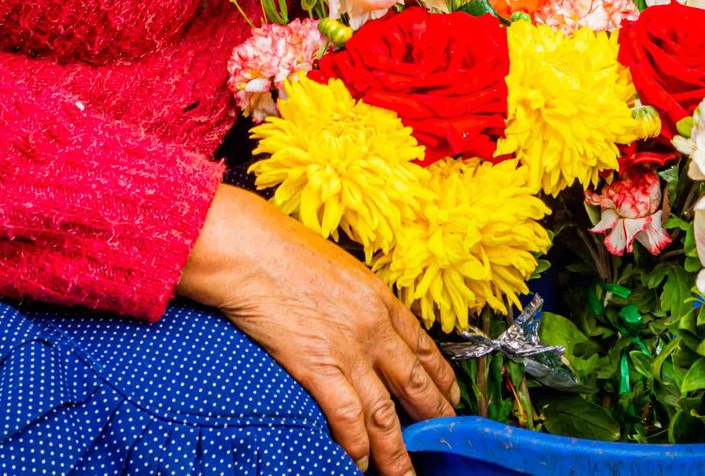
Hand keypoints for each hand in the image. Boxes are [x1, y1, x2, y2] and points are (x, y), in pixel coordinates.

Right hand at [178, 184, 458, 475]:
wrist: (254, 250)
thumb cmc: (287, 251)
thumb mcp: (341, 269)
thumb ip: (358, 300)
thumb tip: (360, 320)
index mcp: (382, 301)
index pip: (424, 348)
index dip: (441, 378)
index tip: (450, 399)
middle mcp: (375, 330)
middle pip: (415, 385)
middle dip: (432, 418)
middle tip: (443, 441)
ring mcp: (349, 352)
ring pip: (385, 415)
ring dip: (397, 452)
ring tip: (405, 474)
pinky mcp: (318, 367)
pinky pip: (346, 418)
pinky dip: (356, 446)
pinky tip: (358, 464)